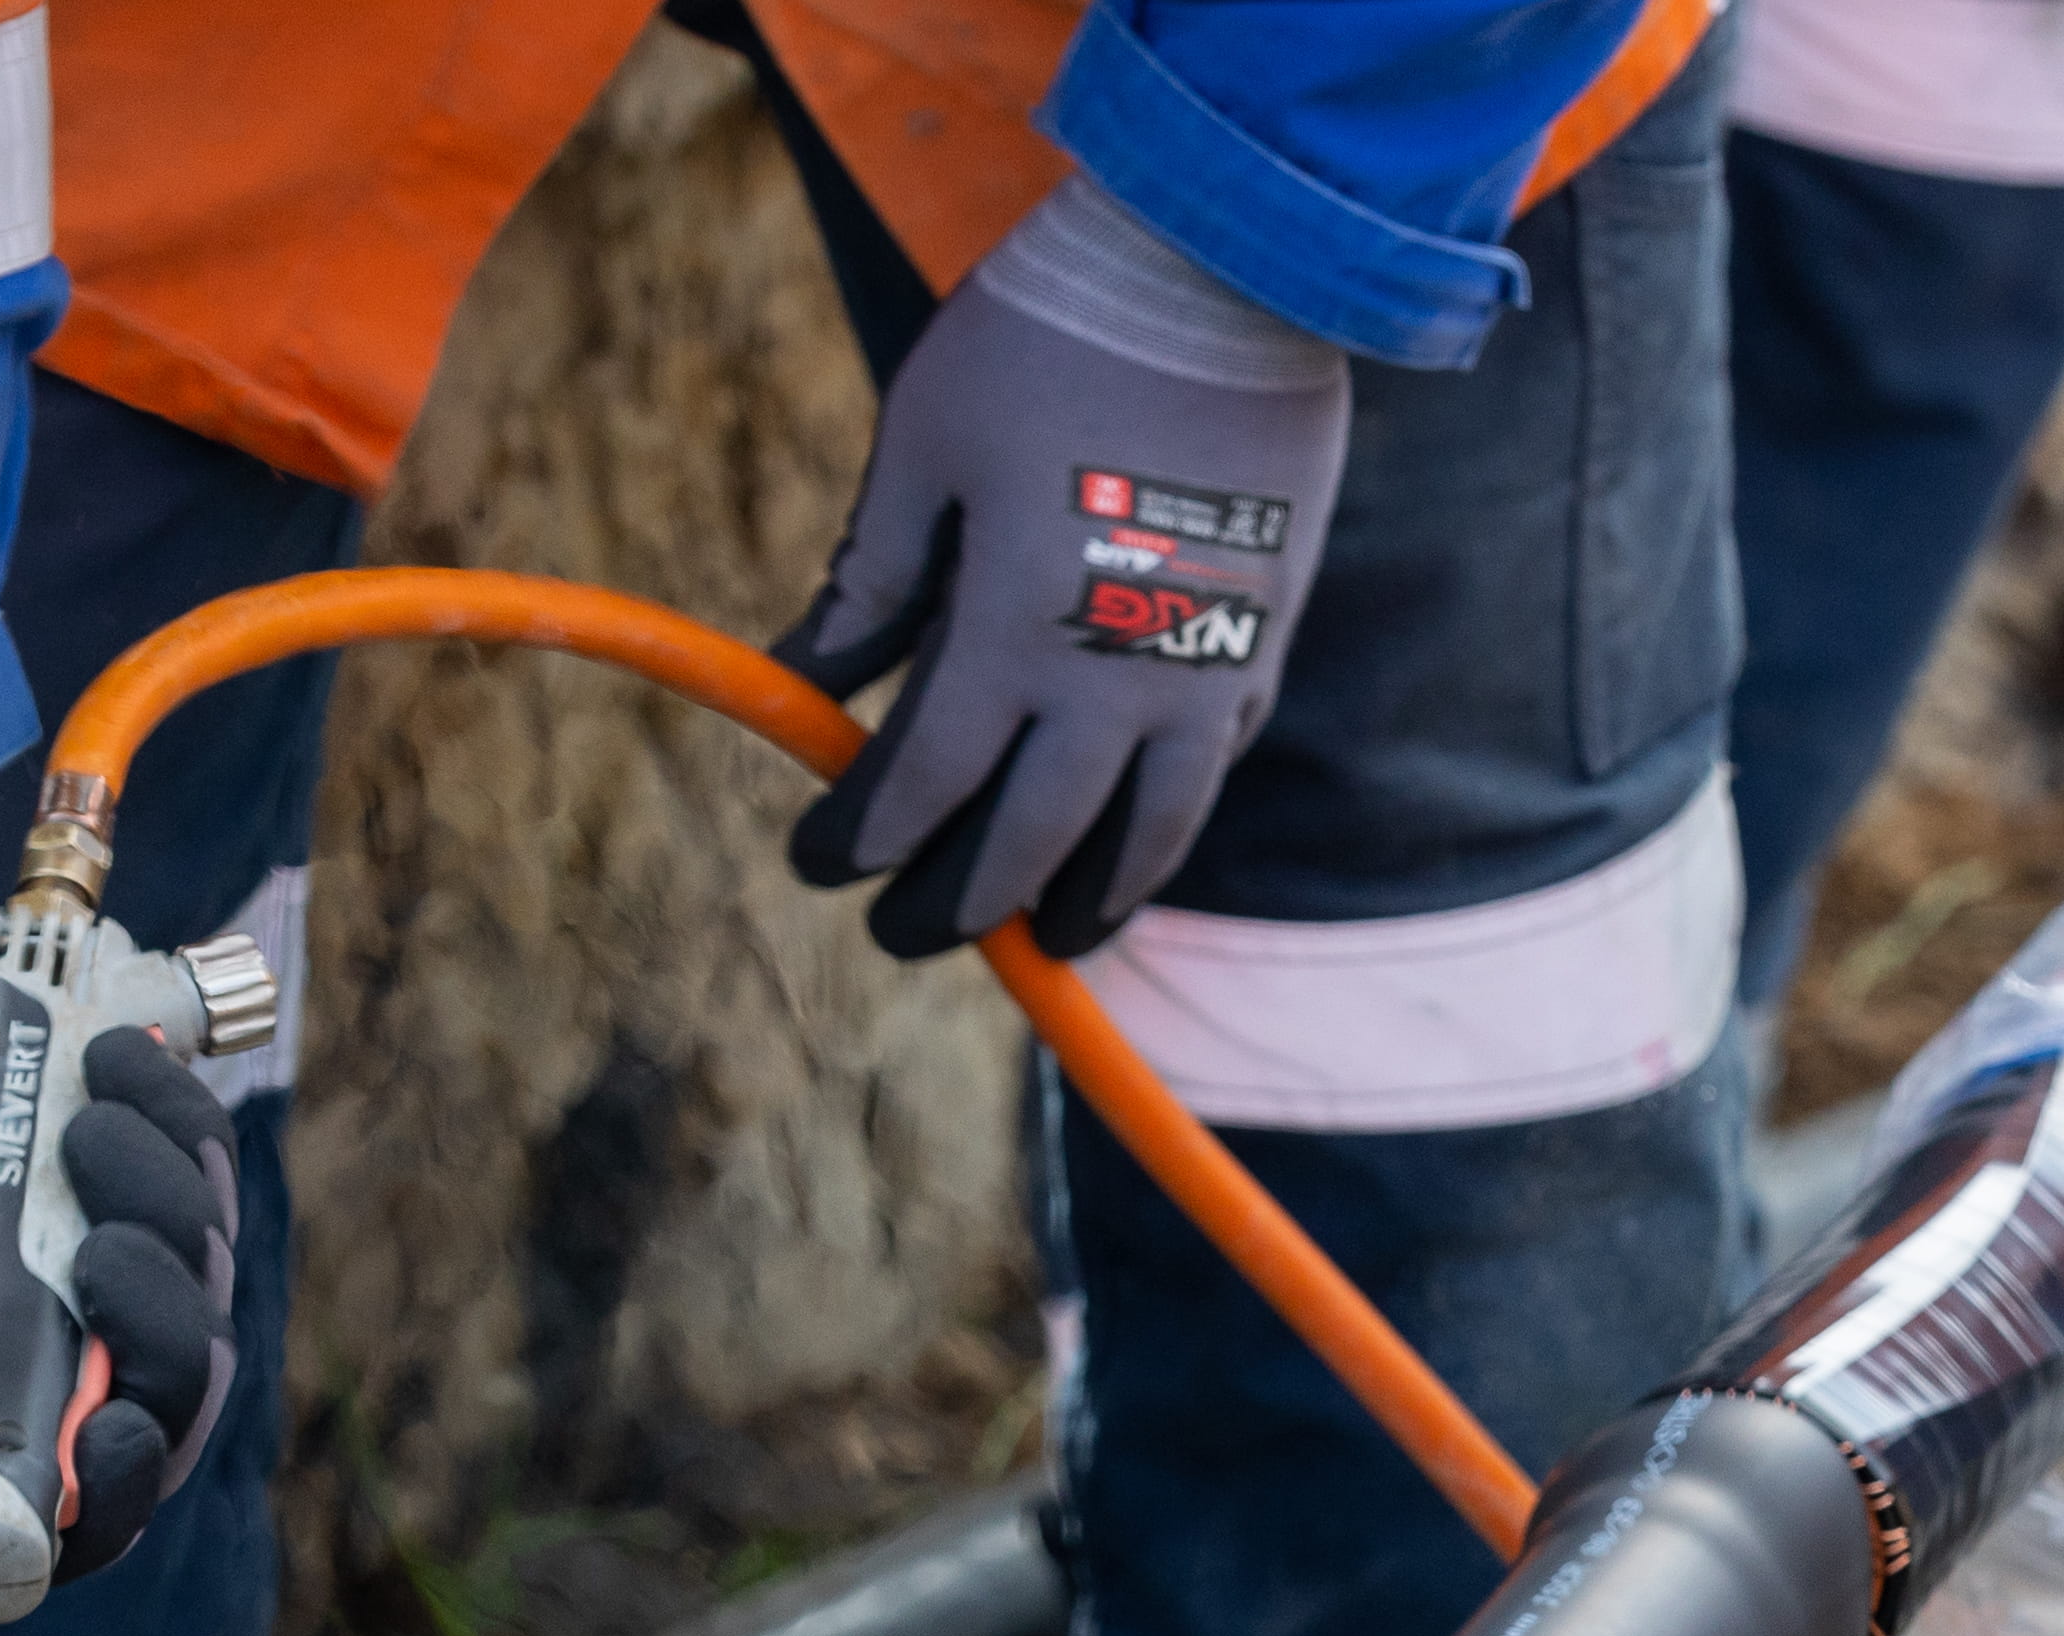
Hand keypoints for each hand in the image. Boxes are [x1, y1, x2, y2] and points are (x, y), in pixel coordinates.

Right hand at [0, 847, 244, 1582]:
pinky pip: (208, 1200)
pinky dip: (183, 1136)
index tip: (117, 1430)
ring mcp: (92, 1291)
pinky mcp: (142, 1205)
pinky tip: (117, 1067)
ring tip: (91, 1114)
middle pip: (153, 1422)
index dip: (103, 1505)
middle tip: (105, 1242)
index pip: (44, 1524)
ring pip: (198, 1313)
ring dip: (172, 1219)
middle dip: (159, 1337)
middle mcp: (22, 1367)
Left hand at [769, 177, 1350, 962]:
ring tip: (1051, 937)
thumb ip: (869, 579)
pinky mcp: (1263, 638)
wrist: (1224, 270)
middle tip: (906, 935)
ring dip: (1089, 899)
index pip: (921, 788)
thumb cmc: (1048, 341)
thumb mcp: (924, 449)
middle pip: (1026, 841)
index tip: (816, 862)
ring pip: (1146, 835)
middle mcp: (1112, 684)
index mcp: (1009, 638)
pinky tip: (1141, 834)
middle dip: (956, 902)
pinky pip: (1213, 765)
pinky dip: (1168, 815)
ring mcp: (1202, 671)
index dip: (861, 840)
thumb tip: (800, 673)